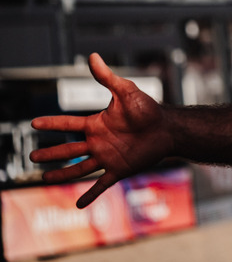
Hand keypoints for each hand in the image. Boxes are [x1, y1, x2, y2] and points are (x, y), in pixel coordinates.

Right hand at [30, 53, 173, 207]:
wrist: (168, 129)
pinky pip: (101, 184)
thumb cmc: (149, 109)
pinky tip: (78, 204)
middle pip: (69, 150)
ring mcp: (108, 157)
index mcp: (97, 124)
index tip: (34, 123)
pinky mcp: (119, 170)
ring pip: (79, 169)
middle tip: (32, 156)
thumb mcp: (126, 92)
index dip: (52, 124)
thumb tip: (93, 56)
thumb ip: (107, 78)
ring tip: (44, 178)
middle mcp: (99, 142)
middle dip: (50, 153)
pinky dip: (90, 195)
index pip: (68, 125)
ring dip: (62, 174)